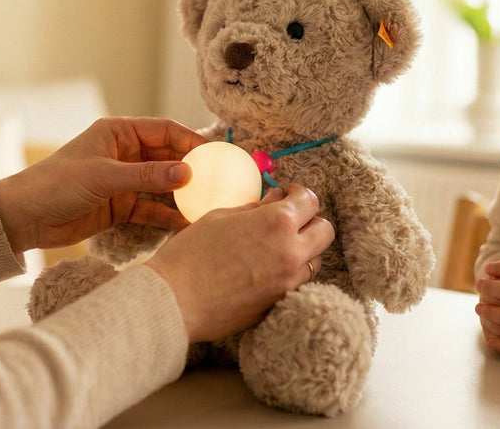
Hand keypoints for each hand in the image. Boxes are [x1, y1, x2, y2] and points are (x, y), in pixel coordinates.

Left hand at [0, 117, 206, 252]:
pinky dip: (168, 215)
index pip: (164, 131)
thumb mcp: (104, 176)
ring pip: (162, 185)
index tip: (215, 156)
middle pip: (168, 157)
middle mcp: (124, 154)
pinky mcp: (120, 206)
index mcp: (118, 133)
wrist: (23, 218)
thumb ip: (147, 175)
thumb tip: (187, 172)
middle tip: (219, 183)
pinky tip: (187, 224)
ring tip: (209, 205)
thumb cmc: (56, 184)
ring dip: (182, 195)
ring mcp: (124, 181)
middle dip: (192, 170)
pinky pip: (151, 208)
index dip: (191, 141)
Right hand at [145, 184, 333, 342]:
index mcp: (277, 222)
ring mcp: (288, 282)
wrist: (174, 299)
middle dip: (310, 221)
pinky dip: (289, 274)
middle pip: (325, 231)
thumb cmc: (190, 253)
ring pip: (315, 260)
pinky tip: (266, 271)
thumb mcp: (221, 217)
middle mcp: (291, 252)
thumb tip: (274, 200)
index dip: (299, 194)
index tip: (288, 195)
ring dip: (303, 250)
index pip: (310, 200)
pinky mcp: (279, 304)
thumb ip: (255, 209)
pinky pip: (298, 284)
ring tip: (276, 248)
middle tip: (289, 220)